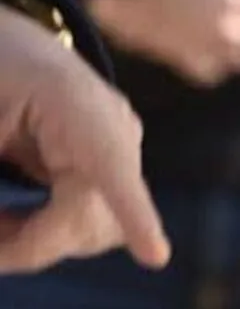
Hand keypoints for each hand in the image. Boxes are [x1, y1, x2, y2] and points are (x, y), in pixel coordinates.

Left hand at [0, 6, 169, 272]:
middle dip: (34, 244)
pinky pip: (99, 221)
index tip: (156, 257)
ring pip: (100, 229)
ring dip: (44, 243)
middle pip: (93, 216)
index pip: (110, 162)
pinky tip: (19, 220)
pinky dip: (53, 234)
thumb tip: (1, 230)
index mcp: (74, 101)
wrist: (18, 51)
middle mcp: (115, 127)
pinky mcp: (117, 169)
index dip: (132, 211)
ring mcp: (122, 149)